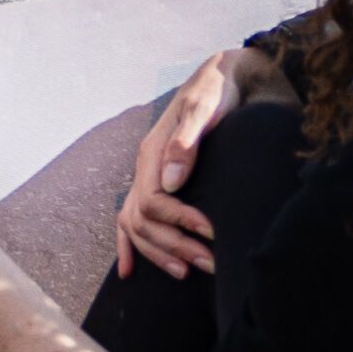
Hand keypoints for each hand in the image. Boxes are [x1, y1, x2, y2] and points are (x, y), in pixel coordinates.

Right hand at [114, 48, 272, 277]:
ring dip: (159, 252)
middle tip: (211, 264)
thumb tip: (171, 182)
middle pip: (142, 220)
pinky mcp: (159, 182)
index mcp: (152, 153)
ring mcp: (148, 176)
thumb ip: (186, 143)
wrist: (223, 79)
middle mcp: (145, 168)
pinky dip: (129, 247)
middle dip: (173, 245)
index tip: (212, 233)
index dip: (178, 222)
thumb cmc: (216, 93)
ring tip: (189, 272)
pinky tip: (130, 271)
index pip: (151, 201)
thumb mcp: (204, 110)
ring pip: (136, 225)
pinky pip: (131, 220)